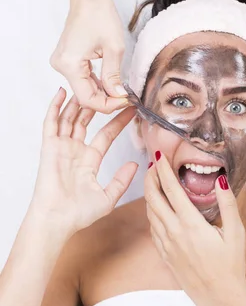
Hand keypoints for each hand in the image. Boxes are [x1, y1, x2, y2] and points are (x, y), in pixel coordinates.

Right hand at [30, 88, 137, 235]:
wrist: (57, 221)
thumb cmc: (78, 214)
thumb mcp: (108, 197)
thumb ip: (121, 180)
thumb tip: (136, 165)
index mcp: (89, 161)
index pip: (106, 135)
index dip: (118, 121)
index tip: (131, 109)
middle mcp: (75, 151)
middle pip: (87, 122)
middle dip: (98, 106)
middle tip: (109, 89)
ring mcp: (62, 148)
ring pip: (70, 118)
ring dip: (78, 102)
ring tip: (89, 84)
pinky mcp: (49, 147)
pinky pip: (51, 123)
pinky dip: (55, 107)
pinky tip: (62, 93)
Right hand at [50, 0, 127, 112]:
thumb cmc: (100, 14)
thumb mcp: (114, 48)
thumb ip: (114, 76)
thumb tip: (119, 97)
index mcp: (69, 64)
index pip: (87, 99)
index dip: (107, 105)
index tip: (125, 101)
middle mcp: (61, 66)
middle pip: (84, 95)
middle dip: (106, 99)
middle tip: (126, 98)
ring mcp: (62, 63)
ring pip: (83, 88)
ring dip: (102, 92)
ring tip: (121, 91)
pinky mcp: (67, 59)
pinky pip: (81, 78)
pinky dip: (96, 83)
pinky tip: (110, 83)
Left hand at [144, 153, 245, 305]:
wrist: (220, 298)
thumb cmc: (231, 265)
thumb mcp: (235, 231)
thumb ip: (227, 203)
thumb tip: (220, 179)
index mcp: (190, 224)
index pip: (170, 190)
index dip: (162, 170)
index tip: (158, 155)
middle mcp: (174, 232)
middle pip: (153, 198)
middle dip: (149, 178)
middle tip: (152, 164)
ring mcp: (167, 245)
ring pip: (150, 213)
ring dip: (149, 194)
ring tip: (153, 181)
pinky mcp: (165, 255)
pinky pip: (152, 229)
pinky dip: (151, 213)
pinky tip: (156, 208)